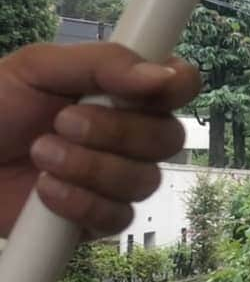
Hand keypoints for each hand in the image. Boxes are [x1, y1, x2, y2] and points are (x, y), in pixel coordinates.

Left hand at [0, 43, 201, 237]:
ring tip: (41, 155)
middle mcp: (129, 134)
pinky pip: (116, 217)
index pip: (179, 85)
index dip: (177, 87)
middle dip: (116, 133)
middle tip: (63, 122)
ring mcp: (116, 178)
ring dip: (90, 168)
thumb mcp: (37, 68)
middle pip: (169, 138)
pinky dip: (79, 203)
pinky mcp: (97, 218)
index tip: (151, 89)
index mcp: (122, 90)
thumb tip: (160, 73)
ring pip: (144, 181)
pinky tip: (45, 192)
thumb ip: (102, 63)